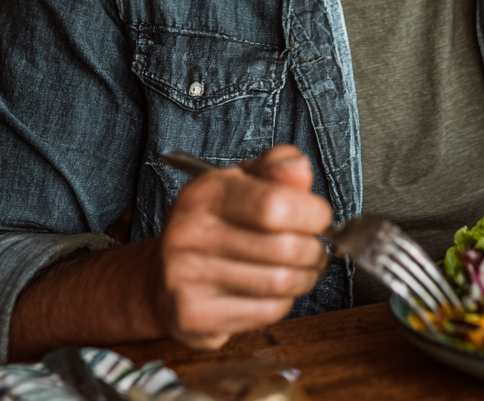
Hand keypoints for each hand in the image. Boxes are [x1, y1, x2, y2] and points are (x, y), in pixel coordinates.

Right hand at [154, 145, 332, 347]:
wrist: (164, 274)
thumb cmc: (216, 223)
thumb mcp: (244, 180)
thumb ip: (277, 167)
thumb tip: (300, 169)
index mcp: (207, 193)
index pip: (275, 205)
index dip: (312, 213)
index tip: (319, 217)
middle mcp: (192, 233)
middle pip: (284, 247)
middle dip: (314, 249)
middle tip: (314, 247)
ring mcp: (188, 278)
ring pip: (280, 282)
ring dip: (305, 277)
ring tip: (302, 268)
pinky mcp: (194, 316)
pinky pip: (267, 312)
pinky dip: (284, 302)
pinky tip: (274, 290)